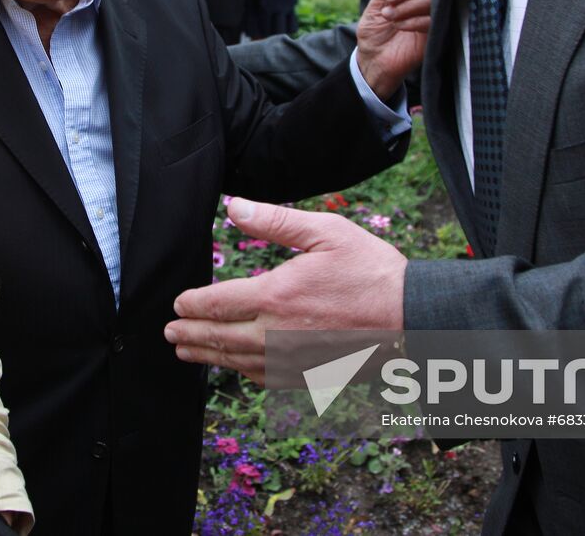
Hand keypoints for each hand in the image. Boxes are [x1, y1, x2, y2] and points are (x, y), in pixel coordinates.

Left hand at [164, 197, 405, 383]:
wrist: (414, 318)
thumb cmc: (373, 271)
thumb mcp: (326, 232)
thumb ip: (276, 221)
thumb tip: (235, 207)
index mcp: (277, 296)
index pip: (217, 303)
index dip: (192, 304)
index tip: (179, 302)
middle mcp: (278, 334)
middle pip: (219, 337)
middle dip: (190, 333)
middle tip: (170, 331)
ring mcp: (293, 360)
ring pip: (238, 361)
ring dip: (208, 356)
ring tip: (187, 351)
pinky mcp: (310, 375)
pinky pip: (265, 378)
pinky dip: (242, 372)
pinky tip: (235, 368)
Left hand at [355, 0, 432, 99]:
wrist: (372, 60)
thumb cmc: (374, 32)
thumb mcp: (376, 4)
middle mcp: (424, 1)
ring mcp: (431, 17)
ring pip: (431, 0)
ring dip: (408, 5)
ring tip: (389, 15)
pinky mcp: (434, 35)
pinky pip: (432, 20)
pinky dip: (414, 20)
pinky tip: (399, 26)